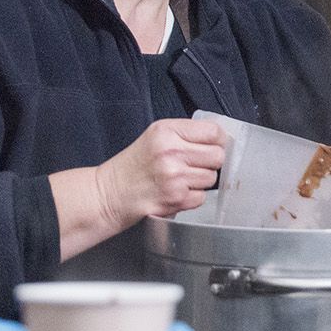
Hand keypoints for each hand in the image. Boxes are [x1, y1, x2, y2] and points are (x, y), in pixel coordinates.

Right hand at [96, 118, 225, 226]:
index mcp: (167, 131)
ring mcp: (175, 177)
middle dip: (211, 161)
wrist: (109, 194)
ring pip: (212, 177)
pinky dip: (192, 197)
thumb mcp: (155, 137)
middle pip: (218, 155)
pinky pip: (202, 197)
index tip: (215, 145)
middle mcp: (171, 152)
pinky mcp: (176, 199)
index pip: (213, 131)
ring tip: (180, 179)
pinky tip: (176, 192)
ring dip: (201, 181)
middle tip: (196, 164)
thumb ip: (185, 134)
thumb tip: (221, 138)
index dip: (219, 140)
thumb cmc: (134, 166)